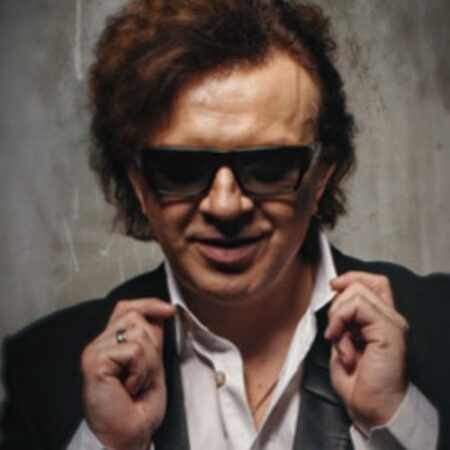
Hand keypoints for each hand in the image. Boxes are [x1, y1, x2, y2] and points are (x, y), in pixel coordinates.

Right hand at [81, 298, 175, 449]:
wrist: (126, 437)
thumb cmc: (137, 410)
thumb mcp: (152, 367)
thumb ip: (152, 341)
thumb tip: (160, 315)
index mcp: (111, 344)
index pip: (126, 308)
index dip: (148, 304)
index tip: (170, 310)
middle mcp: (99, 345)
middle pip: (135, 317)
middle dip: (153, 345)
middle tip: (144, 375)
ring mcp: (94, 351)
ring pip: (138, 334)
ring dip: (148, 362)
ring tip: (136, 383)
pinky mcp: (95, 361)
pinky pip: (134, 351)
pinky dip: (141, 372)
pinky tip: (129, 389)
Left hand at [325, 271, 408, 434]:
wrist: (372, 408)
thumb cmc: (358, 382)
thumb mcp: (342, 342)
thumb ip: (342, 319)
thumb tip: (333, 296)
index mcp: (380, 319)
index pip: (373, 282)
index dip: (351, 278)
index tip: (333, 287)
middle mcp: (390, 317)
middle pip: (361, 284)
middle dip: (336, 303)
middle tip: (334, 331)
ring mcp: (392, 322)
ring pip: (356, 293)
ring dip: (337, 317)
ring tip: (340, 342)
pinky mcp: (389, 330)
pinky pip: (357, 307)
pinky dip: (341, 321)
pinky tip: (343, 344)